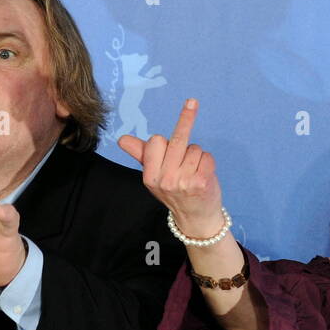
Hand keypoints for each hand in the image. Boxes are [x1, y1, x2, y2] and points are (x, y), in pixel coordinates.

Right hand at [118, 98, 224, 239]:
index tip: (167, 146)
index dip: (164, 142)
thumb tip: (122, 139)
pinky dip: (208, 162)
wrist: (195, 218)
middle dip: (186, 122)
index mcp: (150, 177)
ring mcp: (183, 182)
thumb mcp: (154, 176)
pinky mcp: (201, 182)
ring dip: (197, 156)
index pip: (155, 141)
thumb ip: (141, 154)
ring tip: (193, 172)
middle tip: (192, 110)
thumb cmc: (176, 193)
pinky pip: (207, 157)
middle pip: (177, 139)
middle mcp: (165, 180)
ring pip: (194, 148)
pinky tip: (203, 175)